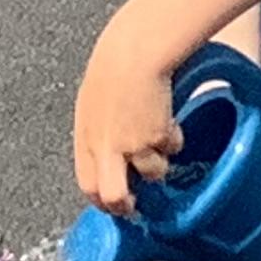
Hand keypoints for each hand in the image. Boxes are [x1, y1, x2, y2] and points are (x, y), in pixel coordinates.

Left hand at [73, 17, 183, 216]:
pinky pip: (172, 148)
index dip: (101, 200)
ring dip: (159, 162)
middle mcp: (106, 148)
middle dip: (127, 207)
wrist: (134, 53)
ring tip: (159, 136)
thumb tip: (111, 158)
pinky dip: (174, 139)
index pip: (88, 185)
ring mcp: (133, 145)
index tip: (114, 202)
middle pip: (113, 197)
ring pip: (153, 174)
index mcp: (86, 139)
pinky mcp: (158, 137)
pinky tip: (168, 118)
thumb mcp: (94, 106)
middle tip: (137, 204)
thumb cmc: (113, 69)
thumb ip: (99, 135)